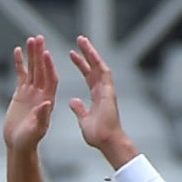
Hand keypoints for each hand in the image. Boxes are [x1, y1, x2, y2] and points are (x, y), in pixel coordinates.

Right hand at [4, 35, 58, 152]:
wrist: (18, 145)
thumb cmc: (29, 141)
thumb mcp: (37, 130)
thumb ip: (42, 117)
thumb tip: (47, 103)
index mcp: (48, 100)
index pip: (50, 79)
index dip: (48, 66)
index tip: (46, 54)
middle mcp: (41, 93)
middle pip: (42, 70)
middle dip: (40, 54)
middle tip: (39, 39)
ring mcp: (31, 92)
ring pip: (32, 69)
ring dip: (32, 55)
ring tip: (31, 39)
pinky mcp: (20, 94)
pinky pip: (21, 75)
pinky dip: (20, 64)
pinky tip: (18, 51)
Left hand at [67, 35, 136, 166]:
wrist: (107, 141)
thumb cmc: (97, 135)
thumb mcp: (83, 119)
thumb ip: (79, 109)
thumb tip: (73, 101)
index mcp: (97, 95)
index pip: (88, 75)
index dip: (81, 64)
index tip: (73, 54)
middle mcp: (103, 89)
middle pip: (94, 66)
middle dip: (87, 52)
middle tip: (79, 40)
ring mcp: (107, 89)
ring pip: (99, 65)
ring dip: (91, 52)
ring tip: (82, 40)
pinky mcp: (109, 92)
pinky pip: (104, 73)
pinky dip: (98, 62)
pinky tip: (91, 52)